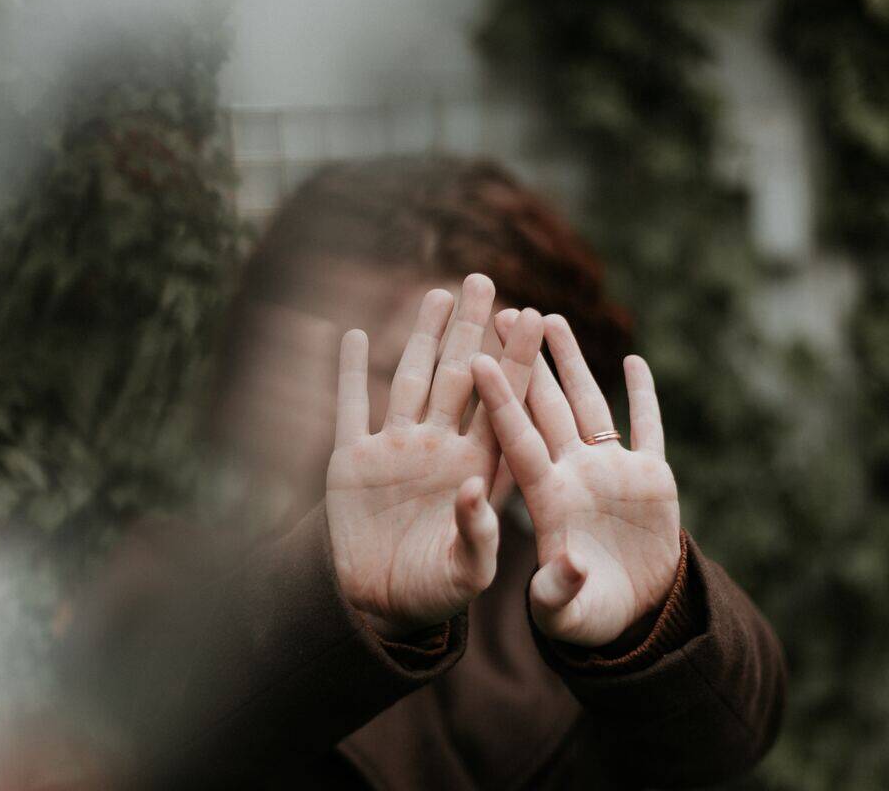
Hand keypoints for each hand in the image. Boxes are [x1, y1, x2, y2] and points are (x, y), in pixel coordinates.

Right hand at [326, 275, 543, 637]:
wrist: (380, 607)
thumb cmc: (436, 594)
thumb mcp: (467, 573)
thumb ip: (478, 534)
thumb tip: (476, 490)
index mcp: (477, 469)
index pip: (503, 404)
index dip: (517, 360)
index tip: (536, 317)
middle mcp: (440, 449)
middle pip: (460, 377)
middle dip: (472, 330)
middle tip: (485, 281)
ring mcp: (396, 450)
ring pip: (412, 380)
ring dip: (423, 338)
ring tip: (439, 294)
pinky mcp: (353, 461)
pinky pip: (352, 407)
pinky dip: (351, 373)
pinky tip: (357, 335)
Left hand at [474, 312, 680, 647]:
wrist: (630, 617)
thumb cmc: (584, 617)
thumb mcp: (564, 613)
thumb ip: (558, 590)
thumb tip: (569, 564)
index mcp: (546, 499)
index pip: (517, 439)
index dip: (500, 400)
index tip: (478, 359)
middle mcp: (573, 474)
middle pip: (545, 406)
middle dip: (527, 359)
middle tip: (503, 311)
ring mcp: (611, 472)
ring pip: (588, 403)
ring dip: (572, 362)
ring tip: (552, 318)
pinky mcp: (650, 478)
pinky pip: (647, 428)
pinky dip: (644, 396)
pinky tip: (634, 361)